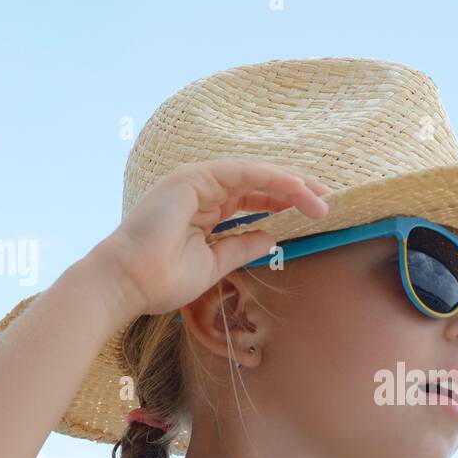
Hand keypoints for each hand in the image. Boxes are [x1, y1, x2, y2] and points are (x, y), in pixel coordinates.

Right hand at [96, 158, 331, 320]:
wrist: (128, 283)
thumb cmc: (162, 279)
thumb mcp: (216, 264)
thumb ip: (242, 247)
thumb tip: (272, 238)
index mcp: (206, 209)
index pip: (254, 198)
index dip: (285, 201)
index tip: (317, 212)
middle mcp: (203, 190)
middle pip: (259, 182)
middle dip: (296, 188)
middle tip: (330, 198)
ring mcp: (197, 181)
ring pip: (256, 174)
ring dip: (292, 183)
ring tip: (322, 197)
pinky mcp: (194, 178)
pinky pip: (243, 173)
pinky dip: (272, 178)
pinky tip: (298, 188)